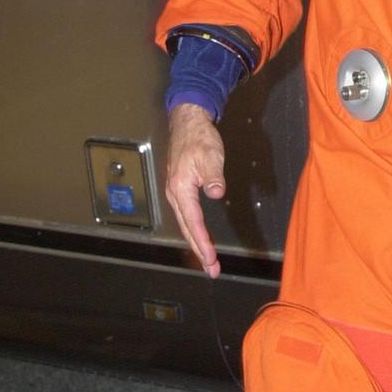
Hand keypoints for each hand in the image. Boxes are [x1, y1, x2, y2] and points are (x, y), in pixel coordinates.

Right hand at [165, 103, 224, 277]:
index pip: (193, 223)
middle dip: (199, 250)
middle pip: (187, 229)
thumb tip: (216, 192)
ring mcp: (176, 192)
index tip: (210, 260)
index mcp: (180, 189)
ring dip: (197, 242)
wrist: (187, 121)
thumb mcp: (210, 155)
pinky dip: (194, 229)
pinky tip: (200, 235)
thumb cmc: (199, 138)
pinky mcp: (181, 188)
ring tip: (207, 260)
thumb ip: (213, 175)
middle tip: (211, 270)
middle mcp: (175, 194)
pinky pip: (187, 215)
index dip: (202, 243)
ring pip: (186, 224)